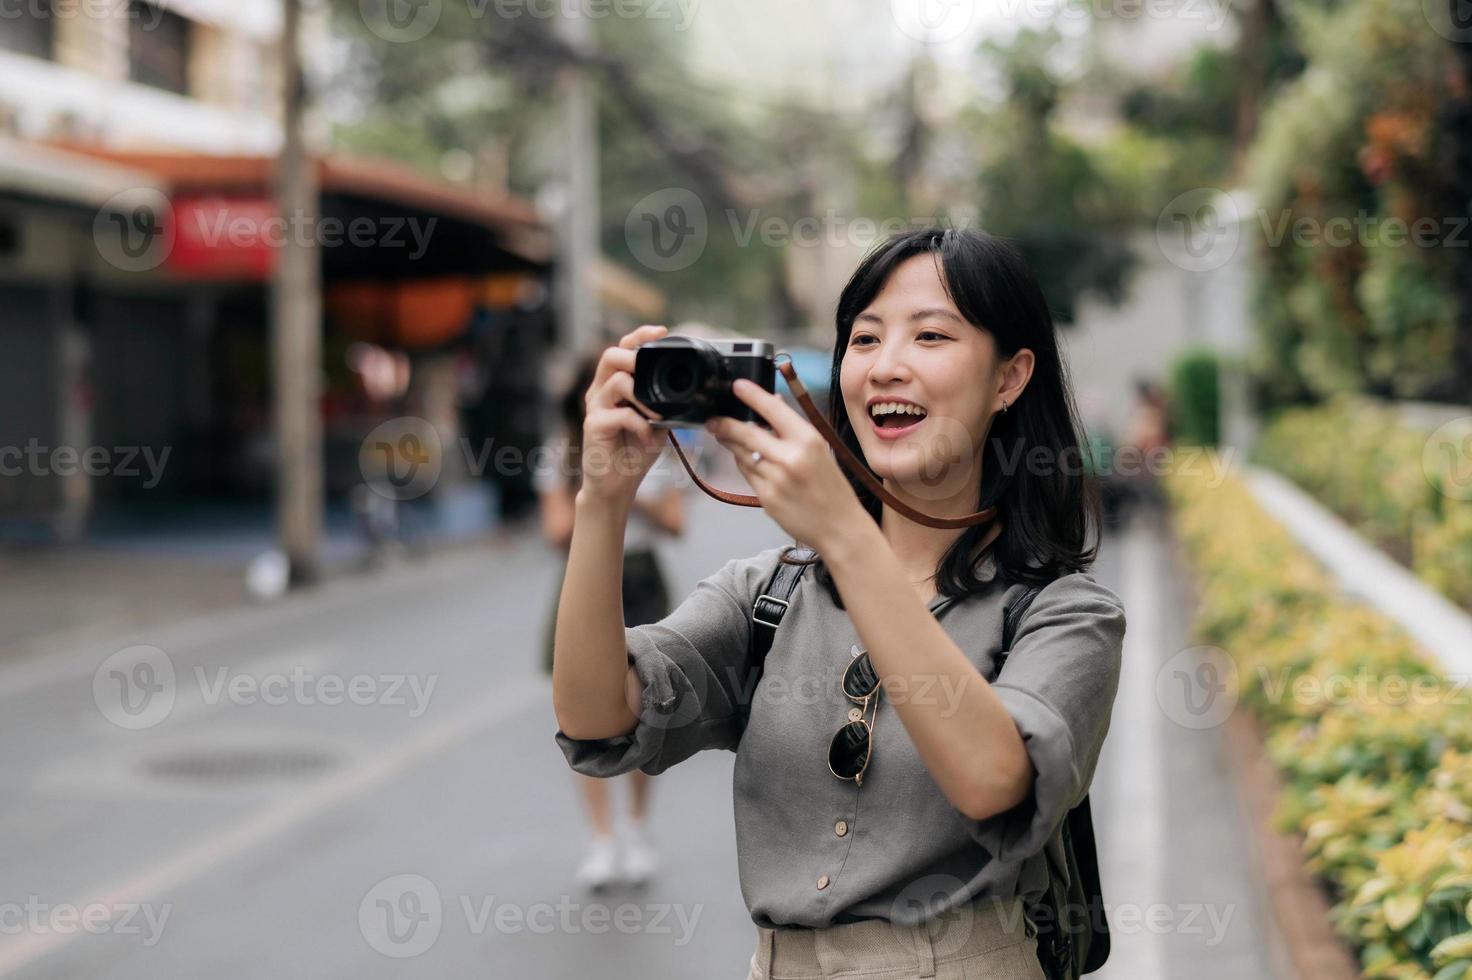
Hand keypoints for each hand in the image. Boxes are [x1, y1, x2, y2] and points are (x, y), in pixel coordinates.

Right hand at [579, 325, 667, 505]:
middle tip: (654, 375)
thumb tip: (690, 389)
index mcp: (614, 385)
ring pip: (617, 381)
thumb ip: (664, 402)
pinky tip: (650, 438)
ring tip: (658, 417)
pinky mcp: (594, 426)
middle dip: (636, 359)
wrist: (617, 485)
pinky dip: (641, 424)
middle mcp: (600, 391)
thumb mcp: (656, 422)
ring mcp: (595, 408)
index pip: (622, 349)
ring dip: (644, 397)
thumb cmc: (634, 451)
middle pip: (611, 356)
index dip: (639, 335)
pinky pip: (620, 414)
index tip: (661, 331)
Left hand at [705, 378, 867, 550]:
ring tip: (725, 436)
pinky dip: (744, 465)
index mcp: (808, 440)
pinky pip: (747, 474)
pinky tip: (747, 461)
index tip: (737, 386)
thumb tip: (772, 402)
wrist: (839, 527)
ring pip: (742, 454)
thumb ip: (793, 428)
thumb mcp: (820, 450)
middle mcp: (790, 458)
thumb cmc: (831, 486)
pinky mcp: (766, 498)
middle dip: (725, 424)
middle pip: (746, 433)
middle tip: (713, 420)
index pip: (773, 409)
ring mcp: (776, 479)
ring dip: (731, 444)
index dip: (752, 395)